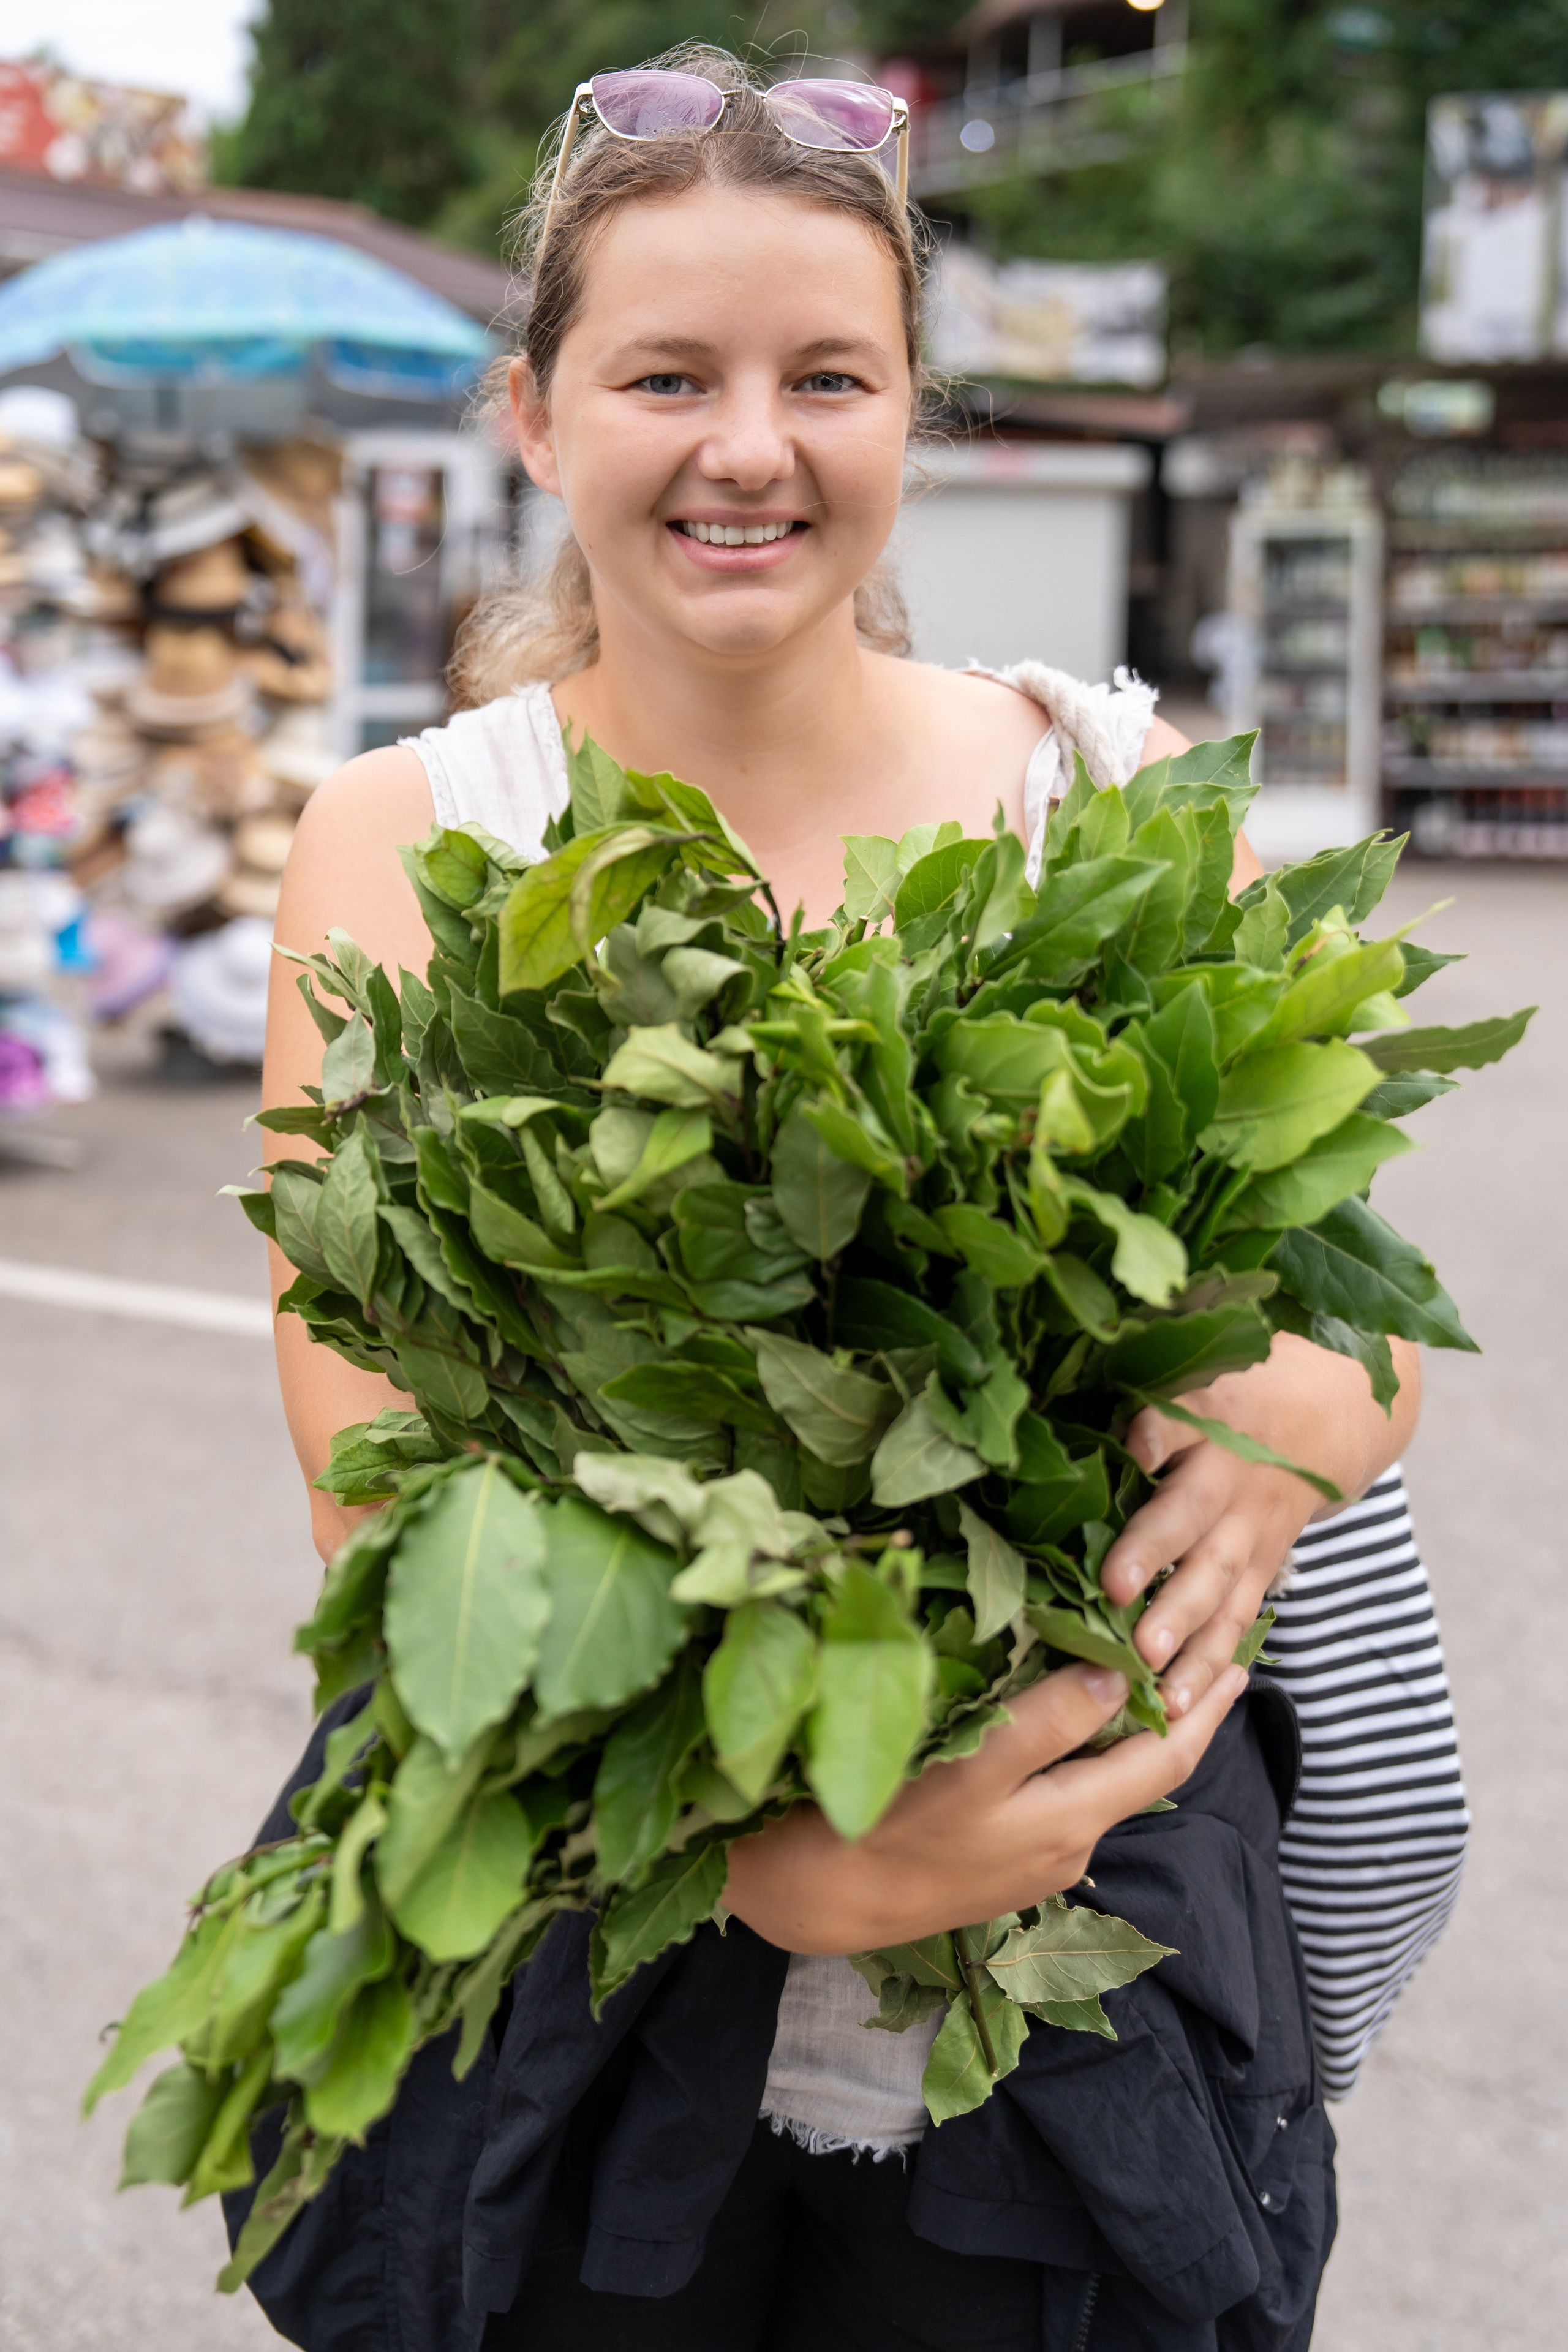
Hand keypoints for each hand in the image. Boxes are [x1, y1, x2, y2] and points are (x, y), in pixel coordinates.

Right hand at [722, 1658, 1247, 1954]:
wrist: (826, 1899)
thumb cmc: (895, 1825)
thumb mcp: (974, 1767)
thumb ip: (1048, 1722)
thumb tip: (1119, 1678)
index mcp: (1073, 1821)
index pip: (1167, 1759)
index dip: (1205, 1709)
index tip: (1239, 1661)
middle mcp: (1069, 1846)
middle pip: (1143, 1773)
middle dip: (1181, 1716)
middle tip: (1211, 1658)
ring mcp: (1034, 1859)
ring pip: (1101, 1783)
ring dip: (1130, 1734)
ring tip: (1145, 1679)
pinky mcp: (1000, 1859)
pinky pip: (1062, 1795)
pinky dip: (1084, 1755)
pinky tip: (1070, 1728)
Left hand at [1103, 1330, 1420, 1718]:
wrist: (1335, 1411)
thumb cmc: (1240, 1376)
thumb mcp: (1202, 1353)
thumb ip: (1146, 1365)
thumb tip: (1069, 1345)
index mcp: (1213, 1413)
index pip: (1184, 1416)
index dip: (1160, 1429)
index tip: (1138, 1443)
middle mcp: (1232, 1475)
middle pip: (1192, 1516)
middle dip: (1157, 1556)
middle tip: (1119, 1593)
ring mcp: (1251, 1528)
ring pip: (1216, 1583)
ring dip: (1182, 1628)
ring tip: (1149, 1670)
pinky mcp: (1261, 1566)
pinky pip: (1236, 1621)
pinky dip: (1210, 1664)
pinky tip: (1178, 1708)